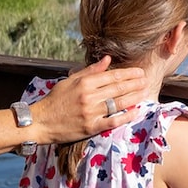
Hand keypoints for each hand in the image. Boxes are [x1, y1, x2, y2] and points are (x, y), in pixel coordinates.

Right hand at [33, 56, 147, 141]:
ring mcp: (91, 112)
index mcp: (84, 83)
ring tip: (145, 92)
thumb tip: (107, 59)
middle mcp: (89, 96)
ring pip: (118, 103)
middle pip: (118, 88)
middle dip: (135, 83)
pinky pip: (113, 121)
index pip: (112, 76)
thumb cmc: (54, 100)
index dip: (129, 73)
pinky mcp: (91, 127)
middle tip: (147, 80)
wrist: (40, 121)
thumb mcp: (70, 80)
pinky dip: (126, 116)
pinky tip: (136, 111)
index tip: (140, 71)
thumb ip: (90, 70)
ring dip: (134, 97)